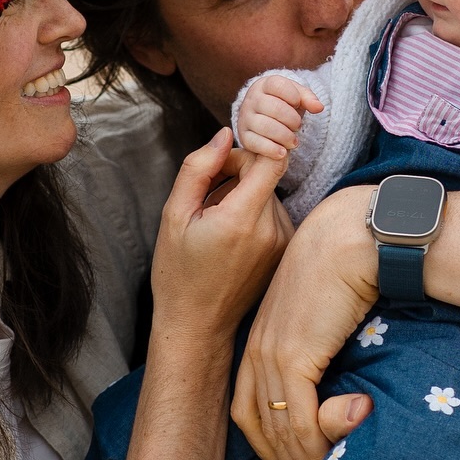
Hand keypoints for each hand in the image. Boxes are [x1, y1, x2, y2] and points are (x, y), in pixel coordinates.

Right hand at [151, 127, 291, 336]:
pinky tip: (230, 235)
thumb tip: (224, 135)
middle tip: (205, 194)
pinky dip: (253, 213)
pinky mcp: (286, 250)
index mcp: (242, 218)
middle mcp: (272, 229)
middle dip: (237, 172)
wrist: (198, 324)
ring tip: (214, 219)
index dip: (248, 148)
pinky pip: (273, 214)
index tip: (224, 160)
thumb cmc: (179, 273)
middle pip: (267, 173)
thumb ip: (198, 169)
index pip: (272, 158)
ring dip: (244, 193)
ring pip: (269, 192)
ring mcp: (283, 241)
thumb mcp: (174, 215)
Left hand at [232, 185, 378, 459]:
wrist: (355, 234)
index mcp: (260, 338)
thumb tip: (343, 380)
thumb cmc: (351, 266)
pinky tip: (335, 459)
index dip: (268, 442)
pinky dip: (316, 445)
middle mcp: (258, 349)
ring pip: (280, 429)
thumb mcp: (324, 310)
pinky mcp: (295, 356)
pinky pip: (300, 418)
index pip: (248, 407)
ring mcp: (273, 354)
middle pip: (258, 427)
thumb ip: (323, 343)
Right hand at [236, 74, 324, 161]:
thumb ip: (308, 98)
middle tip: (298, 126)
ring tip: (293, 141)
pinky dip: (272, 149)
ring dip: (285, 136)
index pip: (278, 85)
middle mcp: (251, 99)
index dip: (293, 95)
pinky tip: (283, 152)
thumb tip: (319, 107)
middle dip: (292, 119)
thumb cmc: (284, 105)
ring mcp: (245, 118)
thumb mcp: (296, 97)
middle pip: (274, 108)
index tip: (298, 104)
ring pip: (266, 126)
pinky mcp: (243, 136)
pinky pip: (256, 143)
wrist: (266, 118)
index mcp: (264, 85)